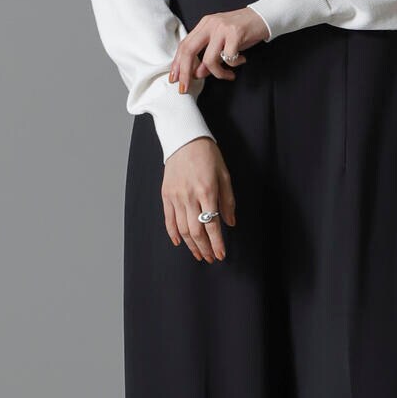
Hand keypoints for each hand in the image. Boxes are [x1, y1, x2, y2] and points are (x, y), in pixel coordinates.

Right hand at [162, 137, 235, 262]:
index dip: (217, 243)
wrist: (184, 139)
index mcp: (207, 191)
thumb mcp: (224, 175)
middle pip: (196, 231)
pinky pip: (168, 219)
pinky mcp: (166, 195)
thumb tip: (230, 223)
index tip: (221, 254)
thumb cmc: (208, 155)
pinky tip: (179, 242)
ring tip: (198, 254)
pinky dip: (173, 233)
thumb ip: (228, 200)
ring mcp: (176, 196)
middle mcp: (190, 196)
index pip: (212, 225)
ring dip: (191, 245)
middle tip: (210, 258)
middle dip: (204, 248)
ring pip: (182, 228)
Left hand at [169, 6, 268, 90]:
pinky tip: (241, 61)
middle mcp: (210, 24)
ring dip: (217, 73)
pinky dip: (234, 64)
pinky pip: (228, 58)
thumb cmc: (243, 30)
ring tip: (227, 74)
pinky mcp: (235, 33)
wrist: (264, 16)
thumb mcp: (222, 41)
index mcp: (204, 24)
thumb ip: (209, 55)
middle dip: (185, 73)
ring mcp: (222, 28)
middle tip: (185, 87)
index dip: (177, 63)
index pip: (184, 45)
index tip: (175, 79)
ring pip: (209, 59)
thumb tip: (198, 73)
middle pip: (189, 51)